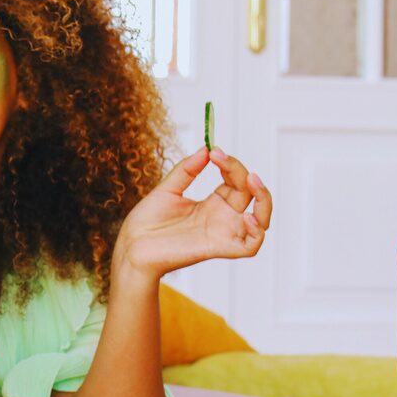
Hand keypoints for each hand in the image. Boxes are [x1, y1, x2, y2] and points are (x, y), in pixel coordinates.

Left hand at [115, 146, 272, 278]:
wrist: (132, 245)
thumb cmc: (147, 221)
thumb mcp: (167, 189)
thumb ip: (187, 170)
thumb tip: (205, 149)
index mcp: (212, 203)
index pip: (236, 181)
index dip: (230, 164)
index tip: (214, 151)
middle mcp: (221, 218)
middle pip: (250, 194)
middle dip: (244, 174)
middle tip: (224, 160)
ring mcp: (222, 233)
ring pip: (262, 221)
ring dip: (264, 200)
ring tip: (253, 181)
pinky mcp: (217, 248)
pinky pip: (250, 246)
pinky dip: (257, 233)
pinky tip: (247, 216)